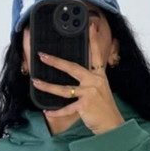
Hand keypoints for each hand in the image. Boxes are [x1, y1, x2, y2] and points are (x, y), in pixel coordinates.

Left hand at [31, 20, 124, 135]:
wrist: (112, 124)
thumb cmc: (105, 109)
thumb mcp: (101, 90)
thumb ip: (90, 82)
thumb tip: (76, 78)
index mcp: (99, 76)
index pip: (96, 55)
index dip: (93, 40)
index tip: (90, 26)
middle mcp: (94, 82)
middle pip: (72, 68)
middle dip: (56, 61)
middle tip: (42, 56)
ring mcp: (89, 93)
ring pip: (64, 90)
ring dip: (48, 86)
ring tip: (36, 82)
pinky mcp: (84, 106)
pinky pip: (66, 108)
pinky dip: (56, 112)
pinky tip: (47, 111)